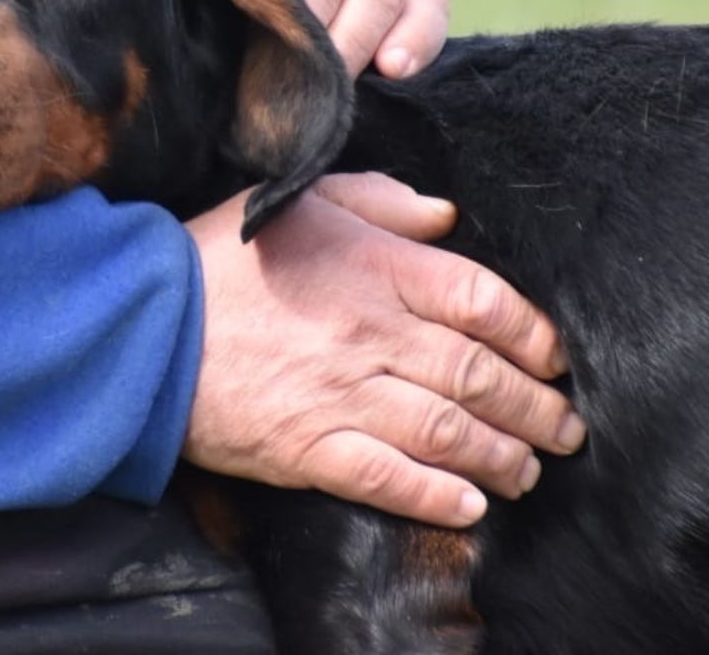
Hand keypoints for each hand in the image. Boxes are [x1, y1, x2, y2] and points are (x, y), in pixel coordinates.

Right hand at [182, 174, 584, 528]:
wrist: (143, 323)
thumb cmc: (223, 258)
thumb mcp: (304, 201)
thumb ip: (382, 202)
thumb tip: (446, 218)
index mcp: (376, 269)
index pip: (483, 301)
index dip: (532, 334)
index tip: (554, 358)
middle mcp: (372, 333)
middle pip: (479, 374)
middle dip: (536, 408)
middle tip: (566, 428)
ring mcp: (342, 395)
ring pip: (448, 432)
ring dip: (502, 456)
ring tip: (528, 470)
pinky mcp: (308, 447)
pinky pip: (388, 479)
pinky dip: (436, 497)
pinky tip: (468, 506)